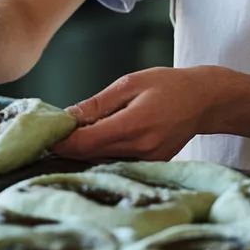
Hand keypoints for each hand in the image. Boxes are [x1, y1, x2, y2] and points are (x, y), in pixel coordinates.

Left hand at [53, 66, 218, 160]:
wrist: (205, 101)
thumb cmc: (168, 85)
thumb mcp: (130, 83)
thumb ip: (98, 103)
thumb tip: (67, 117)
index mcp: (132, 125)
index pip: (85, 143)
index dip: (61, 142)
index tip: (44, 135)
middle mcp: (140, 149)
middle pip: (90, 155)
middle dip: (69, 146)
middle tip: (53, 133)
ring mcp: (147, 161)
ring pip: (102, 161)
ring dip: (86, 150)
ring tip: (76, 133)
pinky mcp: (152, 165)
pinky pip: (118, 161)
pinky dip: (104, 152)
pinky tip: (101, 138)